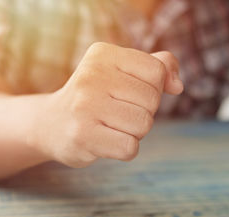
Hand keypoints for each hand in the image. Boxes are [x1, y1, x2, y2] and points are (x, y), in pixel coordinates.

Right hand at [30, 42, 183, 167]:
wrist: (50, 124)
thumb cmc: (94, 97)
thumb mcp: (120, 72)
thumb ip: (156, 67)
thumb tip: (177, 86)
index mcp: (102, 54)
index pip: (157, 71)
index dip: (152, 88)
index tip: (127, 93)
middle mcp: (90, 76)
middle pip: (152, 100)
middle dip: (142, 112)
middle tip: (115, 112)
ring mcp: (84, 107)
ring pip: (143, 125)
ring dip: (133, 132)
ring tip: (108, 126)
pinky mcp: (82, 136)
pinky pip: (130, 147)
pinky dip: (124, 149)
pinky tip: (104, 141)